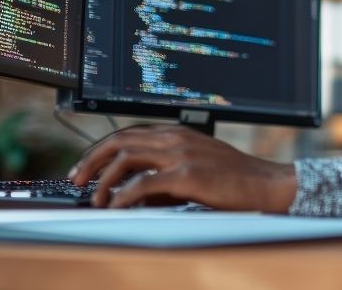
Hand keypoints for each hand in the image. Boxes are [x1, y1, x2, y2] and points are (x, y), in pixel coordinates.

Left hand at [67, 124, 297, 210]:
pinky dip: (125, 195)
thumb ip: (164, 177)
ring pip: (126, 157)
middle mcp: (175, 138)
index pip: (128, 133)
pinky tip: (117, 207)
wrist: (266, 184)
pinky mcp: (187, 174)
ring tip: (96, 199)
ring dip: (104, 179)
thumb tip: (133, 195)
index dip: (101, 149)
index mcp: (177, 133)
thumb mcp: (195, 171)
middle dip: (91, 160)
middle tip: (76, 179)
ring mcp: (181, 153)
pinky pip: (144, 183)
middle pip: (120, 140)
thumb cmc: (234, 181)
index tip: (85, 167)